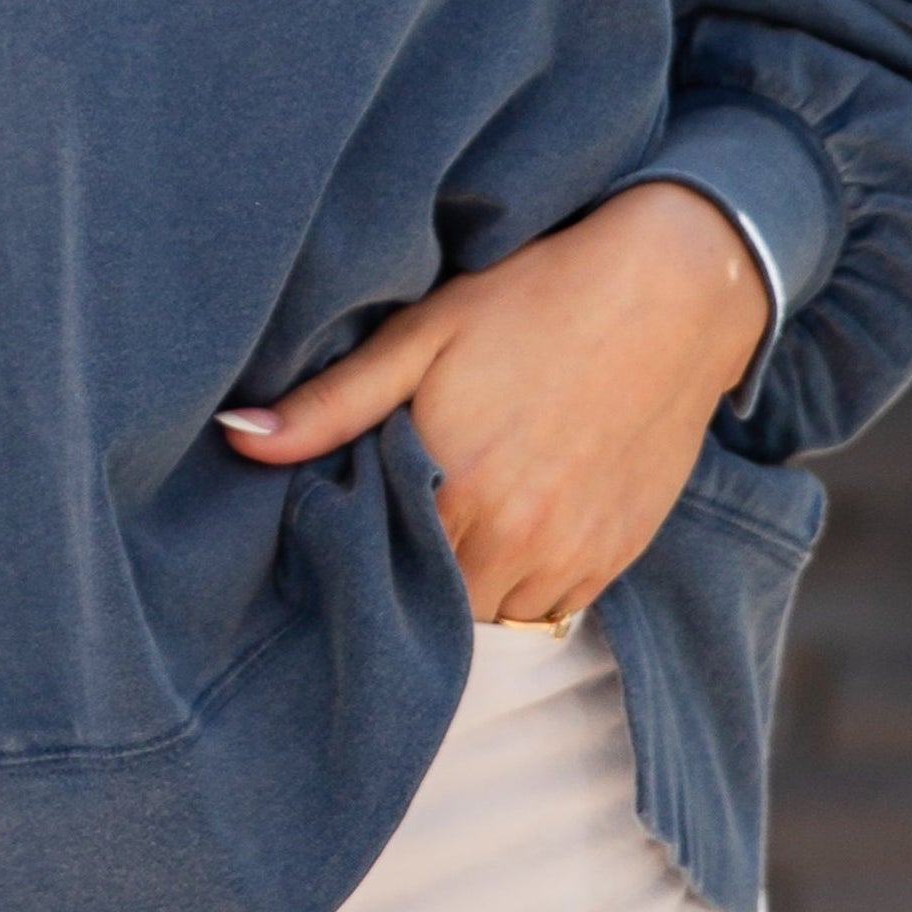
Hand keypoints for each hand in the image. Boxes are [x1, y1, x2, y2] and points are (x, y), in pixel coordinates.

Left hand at [218, 182, 772, 626]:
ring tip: (451, 525)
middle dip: (407, 575)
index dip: (356, 546)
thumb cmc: (536, 298)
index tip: (347, 518)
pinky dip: (521, 587)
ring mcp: (571, 554)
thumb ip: (332, 401)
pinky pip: (549, 612)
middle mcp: (514, 536)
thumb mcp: (424, 333)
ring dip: (463, 587)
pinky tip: (509, 528)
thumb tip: (238, 437)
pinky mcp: (615, 557)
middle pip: (433, 603)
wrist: (674, 292)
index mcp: (454, 485)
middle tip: (396, 521)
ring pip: (490, 618)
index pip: (376, 566)